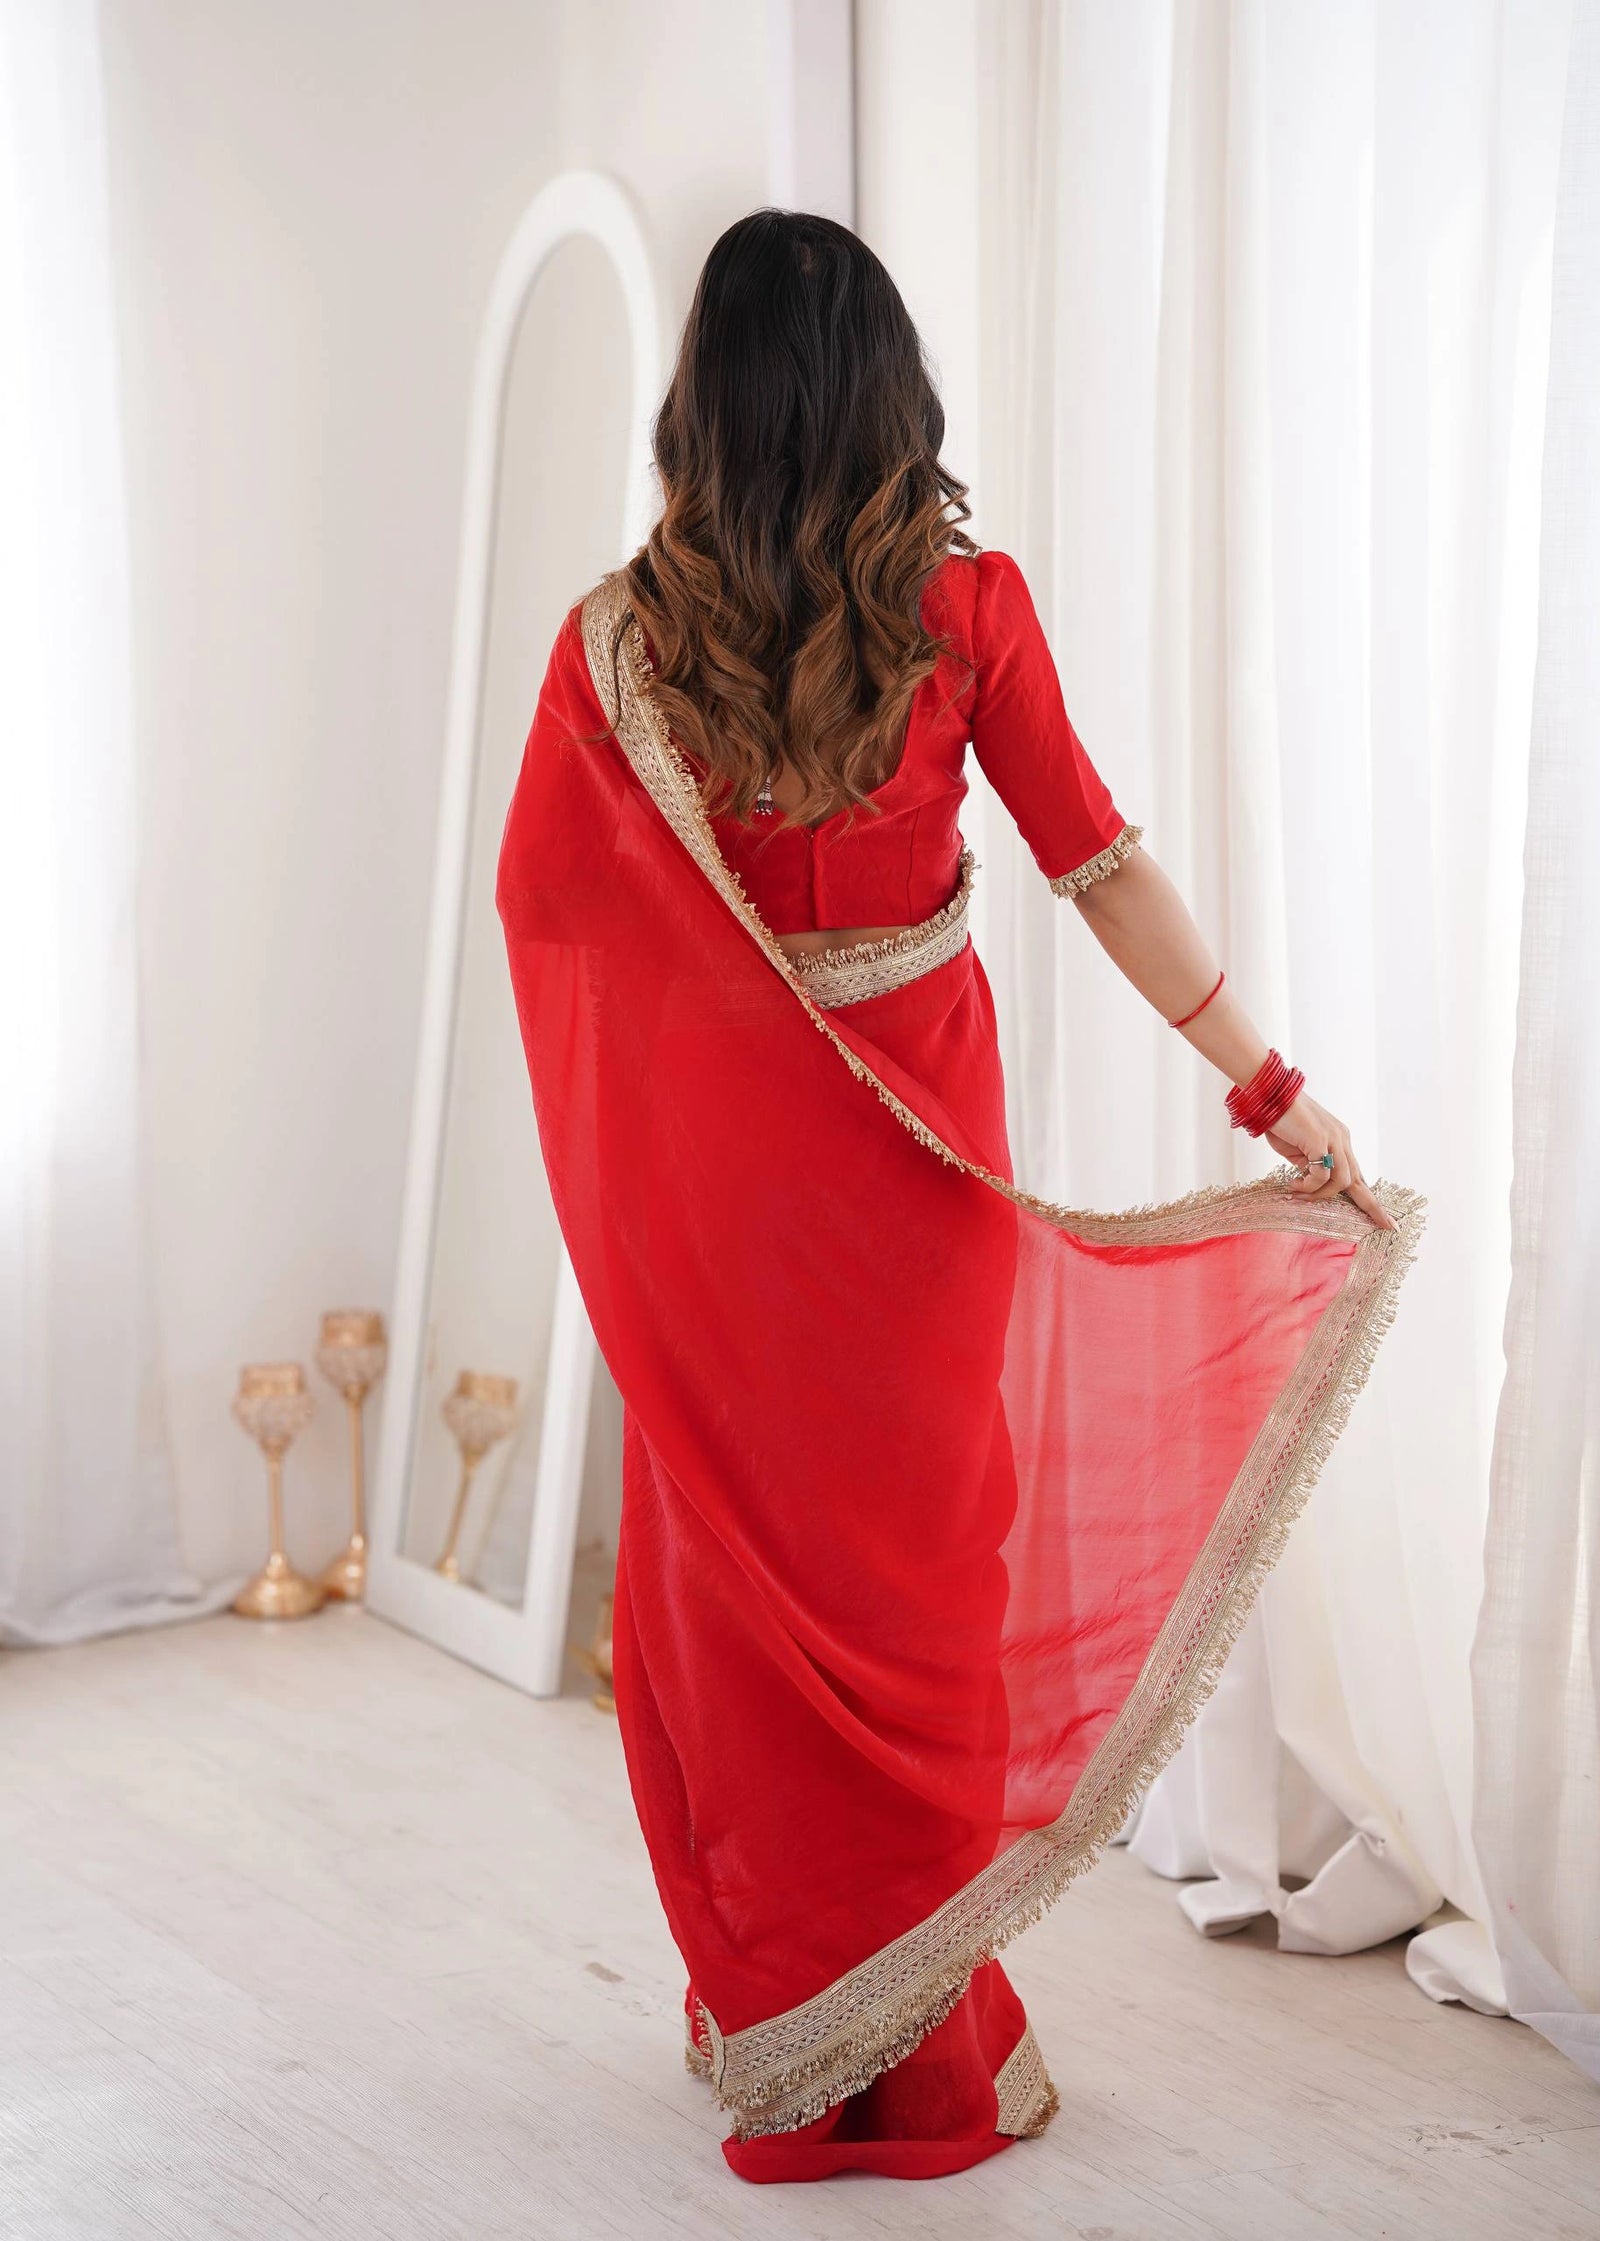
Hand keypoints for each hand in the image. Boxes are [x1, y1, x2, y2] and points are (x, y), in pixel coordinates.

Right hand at [1264, 1092, 1395, 1230]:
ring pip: (1341, 1181)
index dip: (1368, 1196)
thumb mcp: (1297, 1150)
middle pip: (1360, 1180)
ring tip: (1298, 1194)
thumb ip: (1308, 1165)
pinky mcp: (1321, 1140)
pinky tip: (1293, 1184)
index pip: (1357, 1174)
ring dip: (1319, 1194)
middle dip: (1373, 1206)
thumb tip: (1312, 1182)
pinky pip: (1321, 1175)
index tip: (1381, 1216)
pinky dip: (1308, 1185)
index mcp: (1339, 1141)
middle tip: (1389, 1226)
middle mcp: (1342, 1140)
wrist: (1269, 1096)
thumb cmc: (1279, 1121)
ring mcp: (1334, 1139)